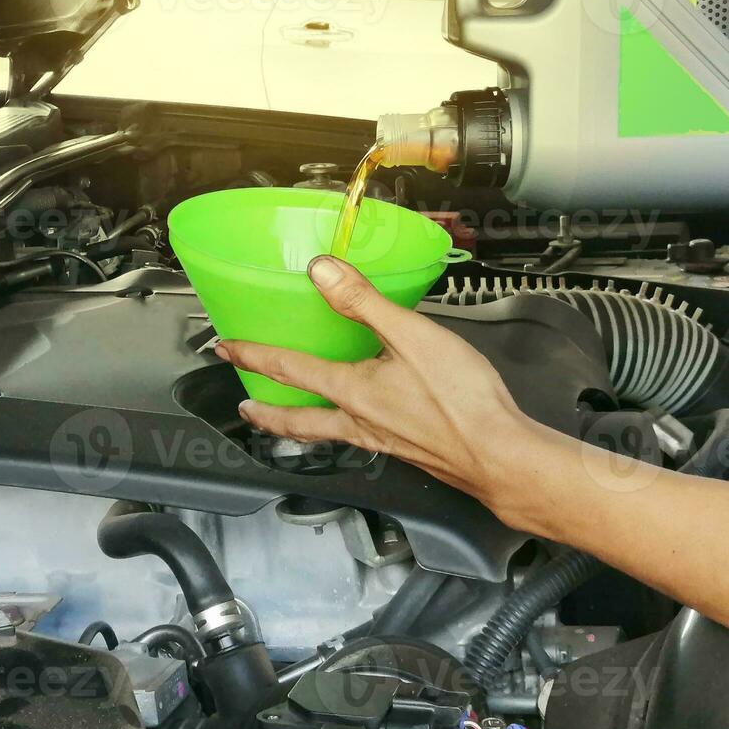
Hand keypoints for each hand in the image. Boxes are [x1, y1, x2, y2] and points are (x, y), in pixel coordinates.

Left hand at [215, 255, 542, 507]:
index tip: (227, 348)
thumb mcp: (410, 336)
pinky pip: (358, 437)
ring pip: (326, 433)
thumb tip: (321, 271)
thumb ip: (364, 302)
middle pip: (297, 420)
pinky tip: (358, 421)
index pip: (288, 370)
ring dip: (299, 425)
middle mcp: (358, 422)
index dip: (253, 355)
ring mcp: (381, 440)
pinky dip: (342, 428)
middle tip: (244, 406)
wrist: (501, 457)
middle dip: (265, 410)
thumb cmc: (462, 401)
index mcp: (351, 391)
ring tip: (287, 419)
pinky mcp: (406, 450)